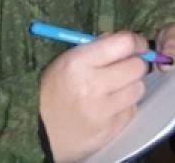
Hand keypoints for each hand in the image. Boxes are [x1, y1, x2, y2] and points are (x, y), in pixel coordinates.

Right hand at [39, 31, 148, 162]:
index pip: (125, 43)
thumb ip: (98, 48)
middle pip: (137, 67)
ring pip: (138, 89)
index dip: (136, 42)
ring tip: (115, 90)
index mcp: (78, 62)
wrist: (35, 133)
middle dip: (134, 65)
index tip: (137, 46)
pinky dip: (125, 107)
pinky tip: (109, 108)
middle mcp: (92, 86)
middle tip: (125, 69)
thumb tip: (131, 43)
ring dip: (130, 86)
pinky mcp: (109, 131)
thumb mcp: (66, 61)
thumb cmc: (52, 90)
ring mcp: (101, 111)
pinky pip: (131, 110)